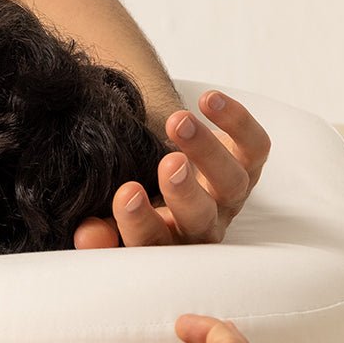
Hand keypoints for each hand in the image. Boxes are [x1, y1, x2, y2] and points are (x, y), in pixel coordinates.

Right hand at [73, 90, 270, 249]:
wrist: (172, 173)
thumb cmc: (140, 199)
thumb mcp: (114, 218)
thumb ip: (101, 232)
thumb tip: (88, 235)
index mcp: (167, 242)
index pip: (154, 241)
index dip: (141, 222)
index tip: (126, 193)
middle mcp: (202, 223)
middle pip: (201, 218)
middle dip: (187, 192)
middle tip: (170, 163)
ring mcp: (229, 194)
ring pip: (233, 181)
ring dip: (208, 150)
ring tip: (178, 121)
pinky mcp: (249, 164)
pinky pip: (255, 146)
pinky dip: (238, 122)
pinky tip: (208, 100)